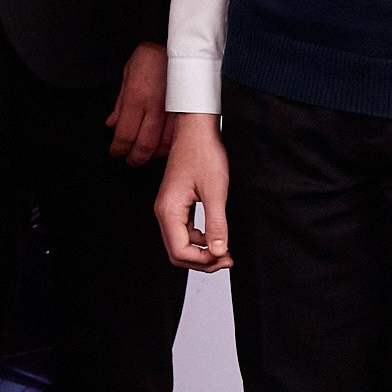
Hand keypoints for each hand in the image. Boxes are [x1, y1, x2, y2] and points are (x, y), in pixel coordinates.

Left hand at [107, 43, 172, 165]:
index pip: (125, 135)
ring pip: (164, 144)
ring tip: (145, 156)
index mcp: (136, 98)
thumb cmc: (149, 57)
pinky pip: (178, 136)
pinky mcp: (185, 110)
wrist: (172, 43)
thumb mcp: (126, 78)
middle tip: (129, 160)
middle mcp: (155, 107)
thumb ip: (119, 106)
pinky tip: (162, 147)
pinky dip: (169, 146)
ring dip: (153, 155)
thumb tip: (111, 125)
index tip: (115, 152)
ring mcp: (173, 110)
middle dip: (135, 157)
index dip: (118, 148)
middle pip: (144, 145)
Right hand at [157, 112, 230, 270]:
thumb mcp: (216, 191)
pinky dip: (200, 239)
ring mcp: (169, 209)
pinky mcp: (177, 205)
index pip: (179, 251)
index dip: (203, 260)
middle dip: (202, 260)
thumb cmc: (203, 154)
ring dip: (201, 251)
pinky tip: (216, 235)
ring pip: (181, 244)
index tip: (225, 257)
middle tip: (226, 258)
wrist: (196, 131)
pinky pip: (184, 232)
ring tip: (224, 249)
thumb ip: (217, 224)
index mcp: (169, 210)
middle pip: (177, 252)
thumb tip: (218, 251)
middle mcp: (164, 212)